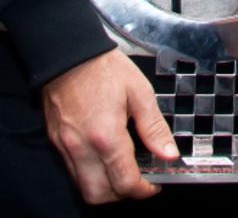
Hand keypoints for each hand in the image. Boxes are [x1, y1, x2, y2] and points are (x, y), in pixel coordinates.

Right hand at [42, 48, 178, 203]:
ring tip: (122, 171)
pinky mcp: (57, 143)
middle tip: (138, 181)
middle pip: (99, 195)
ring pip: (83, 188)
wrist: (71, 53)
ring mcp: (66, 147)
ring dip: (105, 188)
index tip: (154, 184)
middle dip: (122, 195)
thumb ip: (154, 127)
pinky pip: (72, 172)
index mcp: (106, 135)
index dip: (143, 190)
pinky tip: (104, 158)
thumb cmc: (105, 68)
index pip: (124, 181)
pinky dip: (90, 175)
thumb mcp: (139, 92)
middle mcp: (82, 148)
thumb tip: (169, 154)